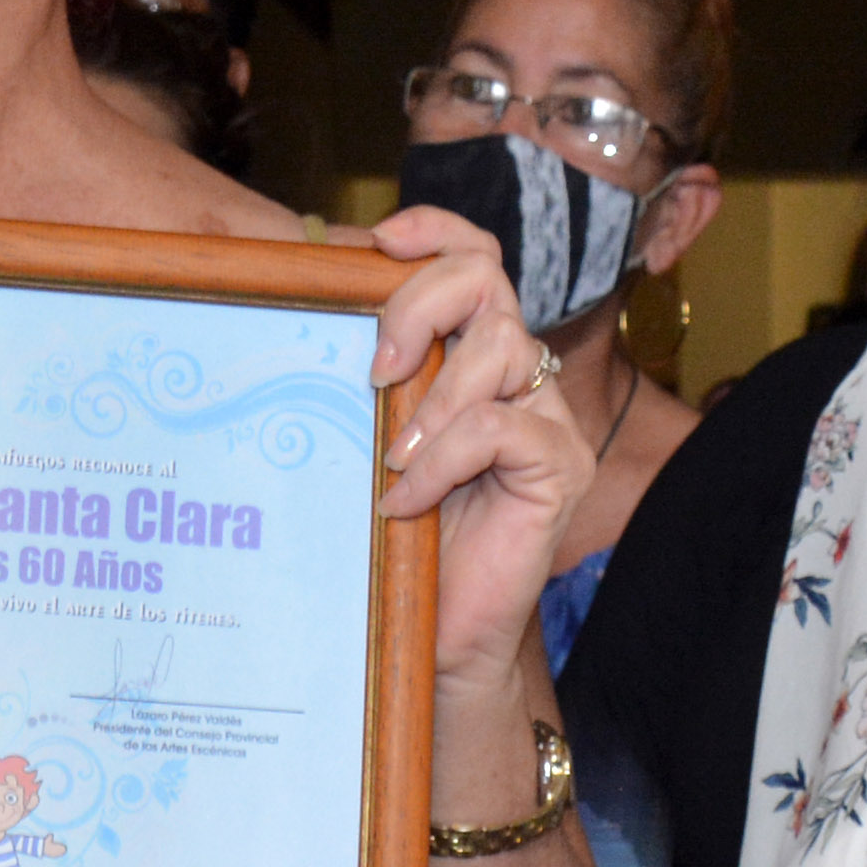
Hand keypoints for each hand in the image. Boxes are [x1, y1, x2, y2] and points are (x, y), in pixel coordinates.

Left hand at [364, 210, 590, 709]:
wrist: (436, 637)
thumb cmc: (396, 541)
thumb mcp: (369, 442)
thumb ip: (366, 381)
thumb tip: (306, 311)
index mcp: (471, 356)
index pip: (475, 256)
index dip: (435, 229)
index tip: (378, 241)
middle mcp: (517, 375)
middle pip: (487, 277)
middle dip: (422, 303)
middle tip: (375, 368)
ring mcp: (546, 418)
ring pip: (499, 346)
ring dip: (430, 398)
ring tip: (391, 456)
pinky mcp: (560, 466)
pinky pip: (498, 429)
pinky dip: (441, 460)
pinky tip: (405, 501)